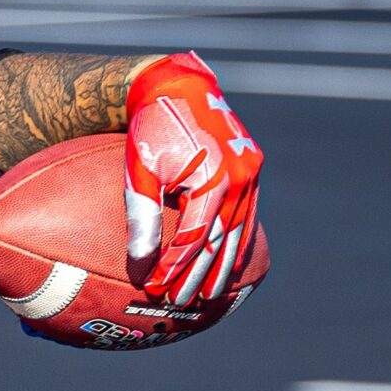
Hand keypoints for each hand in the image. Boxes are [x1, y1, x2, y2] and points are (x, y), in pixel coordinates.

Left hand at [124, 52, 262, 304]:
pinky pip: (247, 213)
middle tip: (182, 304)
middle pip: (220, 240)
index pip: (193, 237)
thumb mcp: (138, 168)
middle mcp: (239, 177)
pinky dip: (237, 240)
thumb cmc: (149, 127)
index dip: (175, 267)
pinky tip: (226, 262)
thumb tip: (138, 261)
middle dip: (201, 275)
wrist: (178, 87)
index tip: (156, 290)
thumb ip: (140, 213)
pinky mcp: (252, 168)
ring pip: (240, 230)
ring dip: (224, 265)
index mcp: (211, 179)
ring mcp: (251, 172)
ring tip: (209, 296)